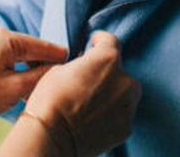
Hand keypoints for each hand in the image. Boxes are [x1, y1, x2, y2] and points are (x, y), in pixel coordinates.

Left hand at [0, 28, 68, 126]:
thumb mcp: (16, 88)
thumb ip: (41, 76)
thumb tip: (59, 68)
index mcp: (5, 38)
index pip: (42, 46)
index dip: (60, 57)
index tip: (78, 65)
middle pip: (33, 51)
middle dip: (46, 66)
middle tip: (64, 80)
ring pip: (23, 59)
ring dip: (33, 73)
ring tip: (47, 88)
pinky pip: (11, 65)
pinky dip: (21, 75)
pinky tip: (28, 90)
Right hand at [23, 31, 140, 156]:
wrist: (51, 137)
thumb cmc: (50, 101)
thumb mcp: (60, 69)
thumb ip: (81, 64)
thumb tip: (85, 68)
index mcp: (108, 59)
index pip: (110, 41)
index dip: (99, 42)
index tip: (94, 45)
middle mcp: (126, 80)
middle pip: (120, 71)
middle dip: (106, 75)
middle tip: (88, 85)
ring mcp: (129, 106)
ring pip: (124, 95)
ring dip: (111, 95)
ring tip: (90, 105)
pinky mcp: (127, 127)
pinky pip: (121, 115)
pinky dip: (111, 116)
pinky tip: (93, 120)